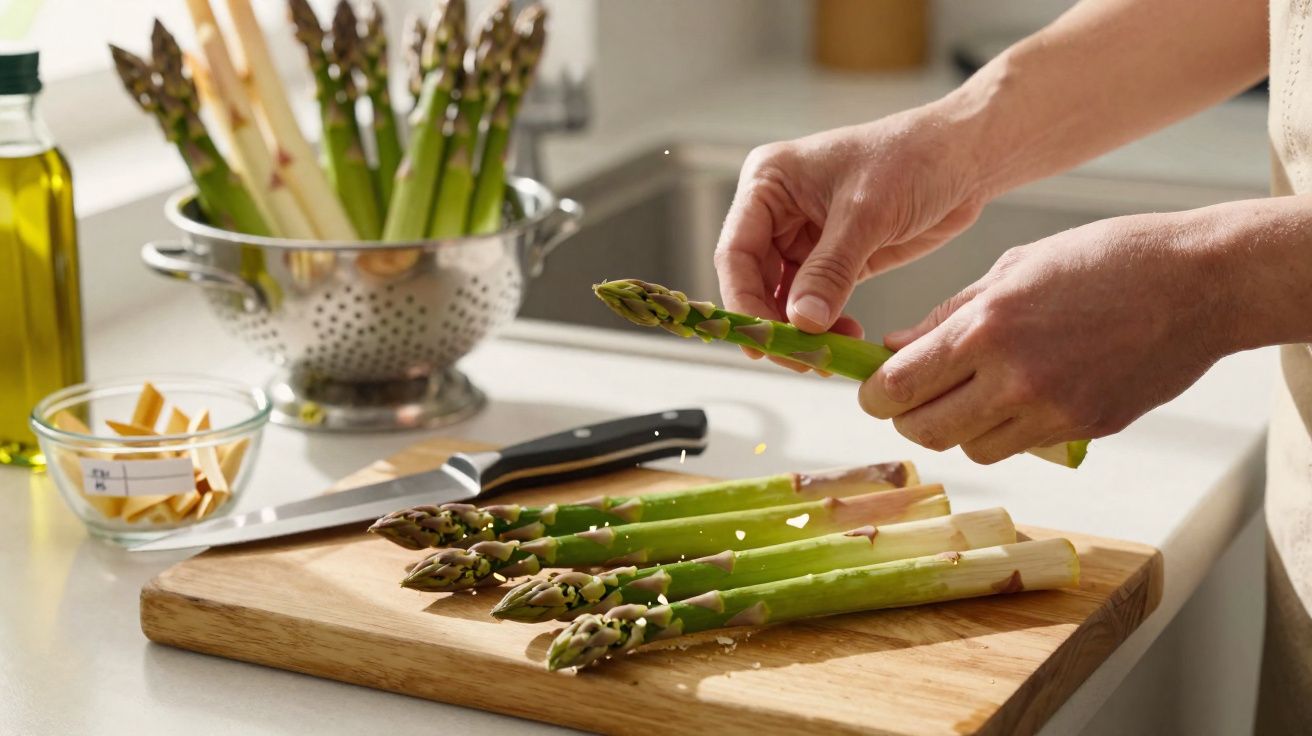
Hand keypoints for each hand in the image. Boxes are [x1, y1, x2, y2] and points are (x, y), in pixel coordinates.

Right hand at [713, 105, 989, 369]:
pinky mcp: (832, 258)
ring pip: (782, 297)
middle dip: (774, 322)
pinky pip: (814, 301)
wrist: (965, 156)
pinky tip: (845, 336)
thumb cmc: (914, 158)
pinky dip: (825, 324)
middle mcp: (776, 210)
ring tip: (827, 351)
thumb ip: (830, 270)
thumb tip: (802, 322)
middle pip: (753, 281)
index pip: (736, 252)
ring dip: (801, 328)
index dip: (743, 301)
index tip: (763, 340)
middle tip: (800, 357)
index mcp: (768, 182)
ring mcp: (803, 236)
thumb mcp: (867, 213)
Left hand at [858, 211, 1236, 463]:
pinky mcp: (1085, 429)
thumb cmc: (1105, 259)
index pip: (898, 387)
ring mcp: (1052, 411)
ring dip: (959, 429)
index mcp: (986, 327)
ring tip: (973, 393)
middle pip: (926, 432)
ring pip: (971, 448)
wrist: (1198, 282)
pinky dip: (1006, 430)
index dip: (875, 395)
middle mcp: (1013, 377)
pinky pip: (1020, 446)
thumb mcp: (1014, 268)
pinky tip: (1022, 395)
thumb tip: (895, 348)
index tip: (875, 390)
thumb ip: (947, 316)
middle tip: (913, 398)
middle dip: (908, 419)